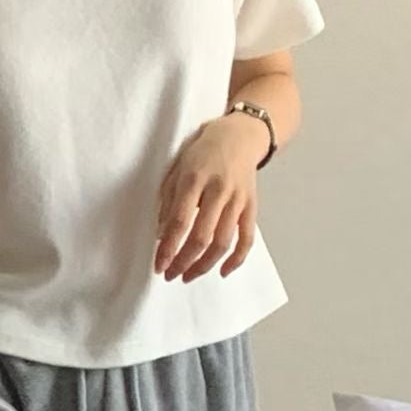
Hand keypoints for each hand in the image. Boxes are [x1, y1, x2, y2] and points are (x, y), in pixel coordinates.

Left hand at [153, 112, 268, 281]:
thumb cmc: (203, 152)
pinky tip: (222, 272)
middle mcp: (218, 190)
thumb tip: (161, 235)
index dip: (168, 248)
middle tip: (171, 275)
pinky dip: (236, 260)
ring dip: (204, 265)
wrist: (240, 135)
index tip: (159, 265)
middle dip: (183, 262)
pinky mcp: (251, 206)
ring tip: (188, 276)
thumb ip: (168, 200)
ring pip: (222, 243)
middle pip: (201, 237)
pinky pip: (246, 239)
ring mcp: (238, 200)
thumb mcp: (178, 168)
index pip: (179, 222)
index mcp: (195, 178)